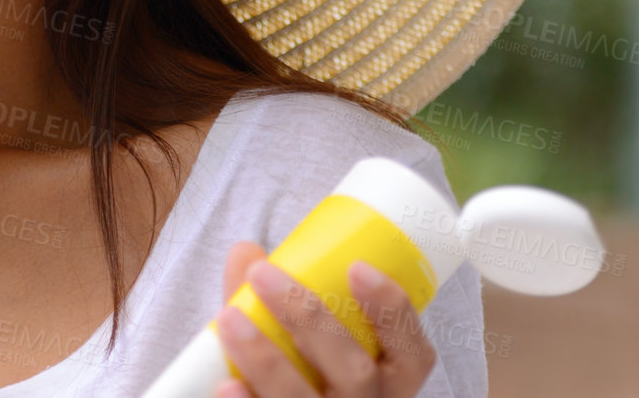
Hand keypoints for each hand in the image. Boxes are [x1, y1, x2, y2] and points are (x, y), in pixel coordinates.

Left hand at [211, 240, 436, 397]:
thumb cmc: (305, 380)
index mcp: (390, 386)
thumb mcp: (308, 345)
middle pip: (355, 374)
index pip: (413, 355)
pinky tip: (226, 383)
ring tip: (230, 318)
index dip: (392, 311)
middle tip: (263, 275)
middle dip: (309, 320)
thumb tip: (246, 253)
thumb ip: (278, 301)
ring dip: (267, 359)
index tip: (357, 267)